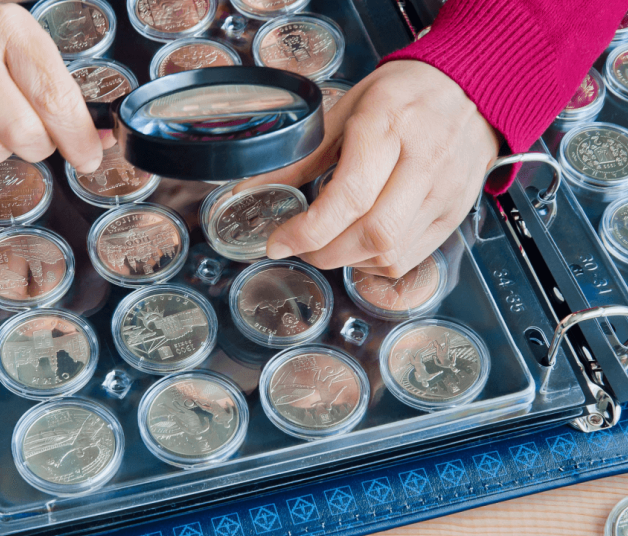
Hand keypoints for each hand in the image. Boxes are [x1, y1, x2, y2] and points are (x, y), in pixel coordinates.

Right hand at [0, 0, 101, 180]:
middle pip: (22, 134)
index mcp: (5, 26)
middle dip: (39, 146)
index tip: (88, 157)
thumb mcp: (26, 47)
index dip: (78, 138)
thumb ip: (63, 92)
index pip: (54, 98)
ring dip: (0, 152)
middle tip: (33, 134)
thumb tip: (100, 139)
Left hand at [248, 60, 499, 276]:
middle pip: (372, 234)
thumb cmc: (402, 94)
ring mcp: (445, 191)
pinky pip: (409, 258)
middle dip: (323, 252)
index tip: (278, 241)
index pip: (349, 197)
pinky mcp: (455, 212)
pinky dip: (374, 263)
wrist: (470, 86)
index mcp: (389, 126)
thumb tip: (251, 189)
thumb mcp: (346, 110)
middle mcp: (424, 161)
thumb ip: (302, 156)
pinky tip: (360, 244)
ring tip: (328, 242)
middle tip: (299, 245)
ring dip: (347, 260)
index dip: (307, 230)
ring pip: (390, 253)